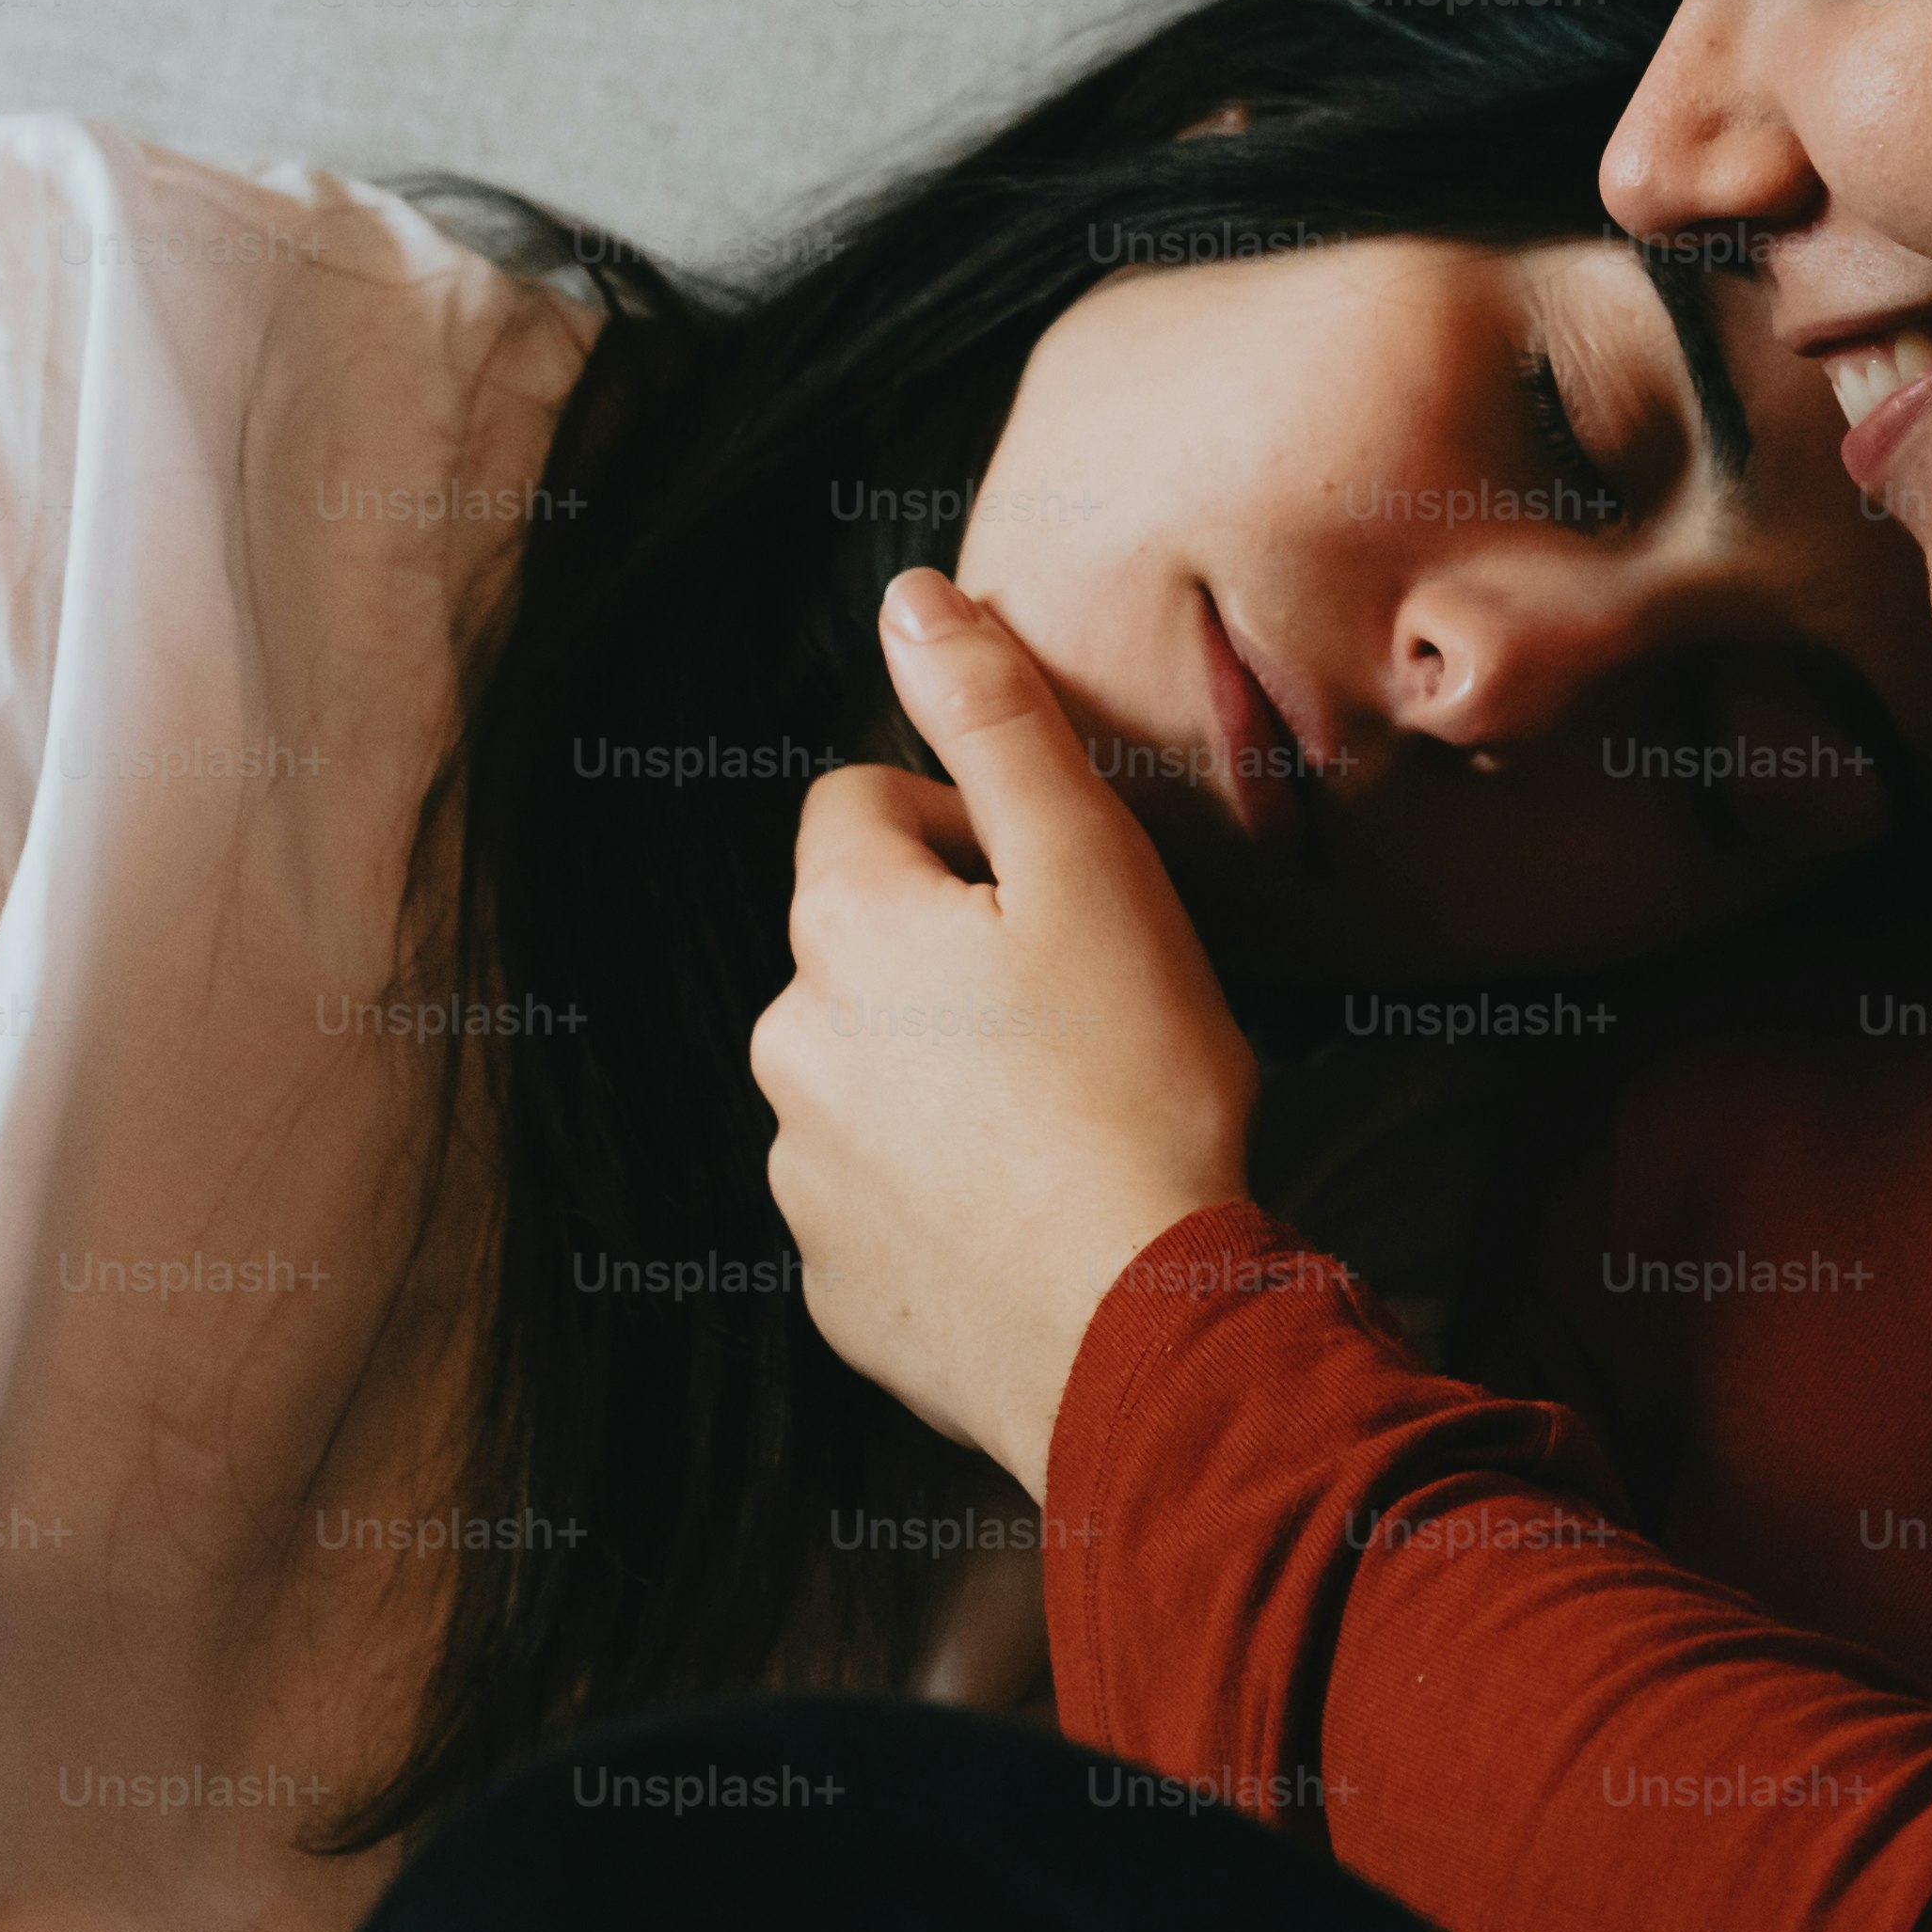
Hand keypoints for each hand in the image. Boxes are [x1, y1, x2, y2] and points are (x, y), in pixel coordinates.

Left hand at [754, 567, 1258, 1494]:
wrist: (1144, 1334)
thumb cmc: (1138, 1088)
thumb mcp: (1092, 869)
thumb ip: (997, 718)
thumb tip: (911, 597)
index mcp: (842, 931)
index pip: (859, 806)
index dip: (970, 826)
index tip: (1061, 896)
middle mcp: (788, 1047)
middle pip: (859, 946)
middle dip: (954, 956)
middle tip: (1085, 1009)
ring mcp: (804, 1181)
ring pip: (868, 1077)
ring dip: (946, 1076)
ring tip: (1071, 1119)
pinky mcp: (841, 1289)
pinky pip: (882, 1202)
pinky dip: (946, 1194)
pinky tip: (1041, 1212)